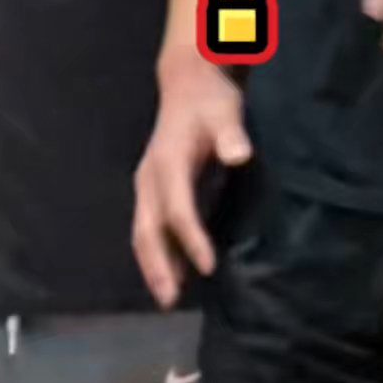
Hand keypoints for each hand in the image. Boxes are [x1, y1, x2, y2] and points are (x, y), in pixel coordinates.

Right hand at [132, 48, 251, 308]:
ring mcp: (148, 183)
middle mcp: (151, 177)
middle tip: (171, 300)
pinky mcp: (153, 188)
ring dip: (153, 264)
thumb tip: (240, 156)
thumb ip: (231, 136)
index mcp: (168, 162)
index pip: (177, 209)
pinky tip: (173, 273)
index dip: (192, 239)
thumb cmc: (210, 100)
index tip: (209, 267)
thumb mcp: (225, 112)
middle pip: (147, 228)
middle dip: (157, 265)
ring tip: (169, 297)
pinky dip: (157, 252)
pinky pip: (148, 226)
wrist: (188, 81)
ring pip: (143, 231)